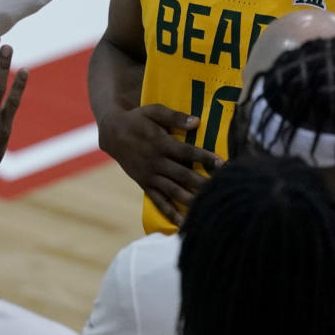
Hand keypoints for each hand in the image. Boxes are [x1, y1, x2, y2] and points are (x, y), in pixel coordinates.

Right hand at [97, 104, 222, 226]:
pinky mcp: (144, 184)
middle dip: (203, 183)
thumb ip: (174, 116)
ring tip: (207, 209)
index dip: (204, 157)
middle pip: (183, 175)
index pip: (186, 152)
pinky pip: (159, 201)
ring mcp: (150, 175)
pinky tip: (183, 223)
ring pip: (173, 191)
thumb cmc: (137, 119)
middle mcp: (156, 161)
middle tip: (221, 190)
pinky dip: (170, 213)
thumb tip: (196, 122)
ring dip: (190, 200)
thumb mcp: (153, 111)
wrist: (112, 133)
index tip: (221, 164)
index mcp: (160, 143)